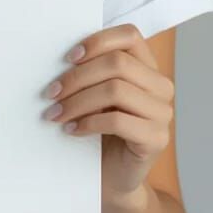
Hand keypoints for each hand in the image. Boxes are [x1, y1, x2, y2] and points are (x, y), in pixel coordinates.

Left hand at [42, 24, 173, 202]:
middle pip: (118, 64)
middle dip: (77, 77)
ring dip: (78, 101)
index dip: (97, 41)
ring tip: (56, 114)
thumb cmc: (99, 131)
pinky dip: (88, 122)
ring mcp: (162, 113)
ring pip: (116, 90)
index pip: (130, 36)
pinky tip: (71, 130)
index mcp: (148, 68)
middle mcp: (160, 87)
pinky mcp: (156, 138)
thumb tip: (59, 59)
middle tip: (50, 93)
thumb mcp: (95, 95)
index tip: (67, 58)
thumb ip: (90, 73)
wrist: (111, 177)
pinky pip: (118, 121)